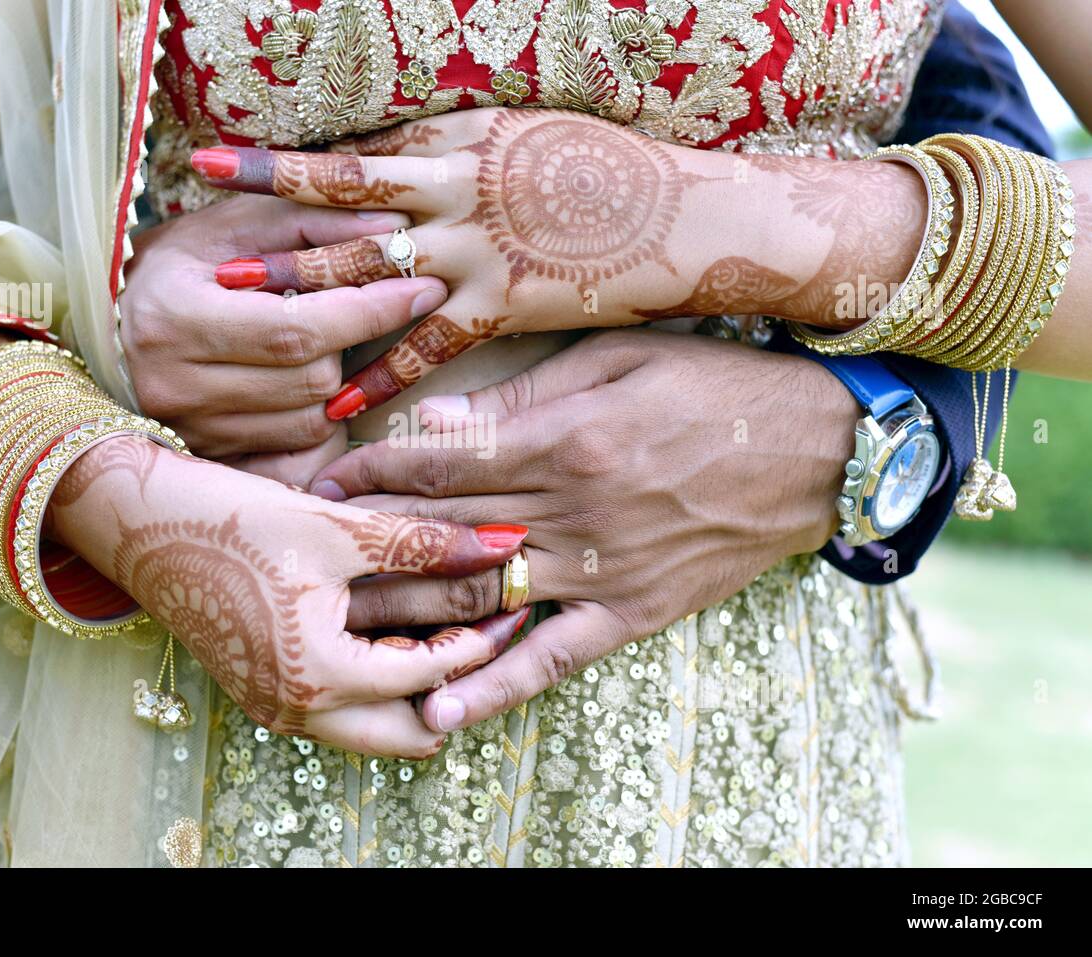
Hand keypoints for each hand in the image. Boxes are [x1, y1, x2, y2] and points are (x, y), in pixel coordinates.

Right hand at [46, 435, 529, 757]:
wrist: (138, 523)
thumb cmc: (232, 521)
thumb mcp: (336, 528)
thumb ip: (423, 542)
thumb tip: (502, 543)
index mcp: (320, 675)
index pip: (433, 676)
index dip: (482, 636)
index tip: (516, 600)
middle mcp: (298, 709)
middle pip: (410, 731)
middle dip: (456, 684)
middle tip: (486, 629)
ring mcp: (276, 707)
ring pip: (374, 726)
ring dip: (415, 688)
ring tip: (445, 627)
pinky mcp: (262, 691)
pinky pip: (339, 710)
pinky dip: (376, 682)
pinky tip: (392, 629)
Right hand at [119, 192, 448, 475]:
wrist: (108, 324)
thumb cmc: (179, 264)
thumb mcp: (232, 224)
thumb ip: (309, 219)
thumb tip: (393, 225)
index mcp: (172, 318)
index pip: (296, 329)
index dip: (369, 311)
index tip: (423, 287)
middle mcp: (173, 387)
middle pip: (312, 381)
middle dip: (352, 342)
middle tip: (363, 307)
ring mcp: (189, 432)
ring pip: (311, 420)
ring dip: (336, 379)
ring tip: (321, 340)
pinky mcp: (208, 459)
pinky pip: (295, 450)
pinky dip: (315, 414)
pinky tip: (304, 380)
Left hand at [191, 109, 742, 417]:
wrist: (695, 217)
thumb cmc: (615, 171)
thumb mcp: (527, 132)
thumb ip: (457, 145)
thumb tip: (398, 154)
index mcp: (460, 142)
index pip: (354, 156)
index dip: (281, 166)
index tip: (216, 164)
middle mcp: (457, 192)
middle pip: (343, 207)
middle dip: (268, 220)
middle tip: (201, 238)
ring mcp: (477, 251)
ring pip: (370, 272)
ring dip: (300, 288)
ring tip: (236, 305)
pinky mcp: (504, 307)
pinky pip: (428, 346)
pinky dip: (380, 370)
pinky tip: (334, 397)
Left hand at [306, 330, 858, 731]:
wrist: (818, 450)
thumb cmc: (716, 386)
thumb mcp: (620, 359)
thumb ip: (524, 394)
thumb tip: (435, 420)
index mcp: (563, 438)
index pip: (438, 461)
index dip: (372, 472)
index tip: (321, 480)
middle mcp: (573, 511)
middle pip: (444, 532)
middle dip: (368, 541)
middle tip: (304, 554)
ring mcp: (602, 570)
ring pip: (483, 597)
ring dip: (407, 614)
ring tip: (338, 629)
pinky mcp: (632, 613)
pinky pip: (553, 657)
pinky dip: (497, 686)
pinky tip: (441, 709)